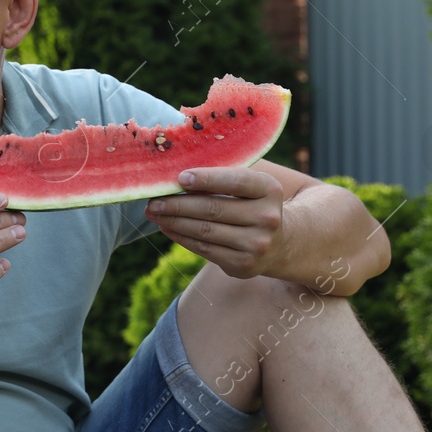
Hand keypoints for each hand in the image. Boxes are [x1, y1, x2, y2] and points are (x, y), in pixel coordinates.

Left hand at [145, 167, 285, 278]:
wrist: (278, 243)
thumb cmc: (252, 204)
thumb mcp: (250, 185)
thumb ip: (224, 174)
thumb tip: (179, 167)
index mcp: (269, 190)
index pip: (236, 181)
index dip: (207, 179)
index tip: (180, 178)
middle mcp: (267, 217)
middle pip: (213, 209)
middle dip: (178, 204)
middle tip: (153, 200)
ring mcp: (256, 244)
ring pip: (205, 231)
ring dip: (174, 221)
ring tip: (154, 213)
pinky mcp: (243, 264)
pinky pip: (204, 249)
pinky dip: (181, 237)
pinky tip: (167, 227)